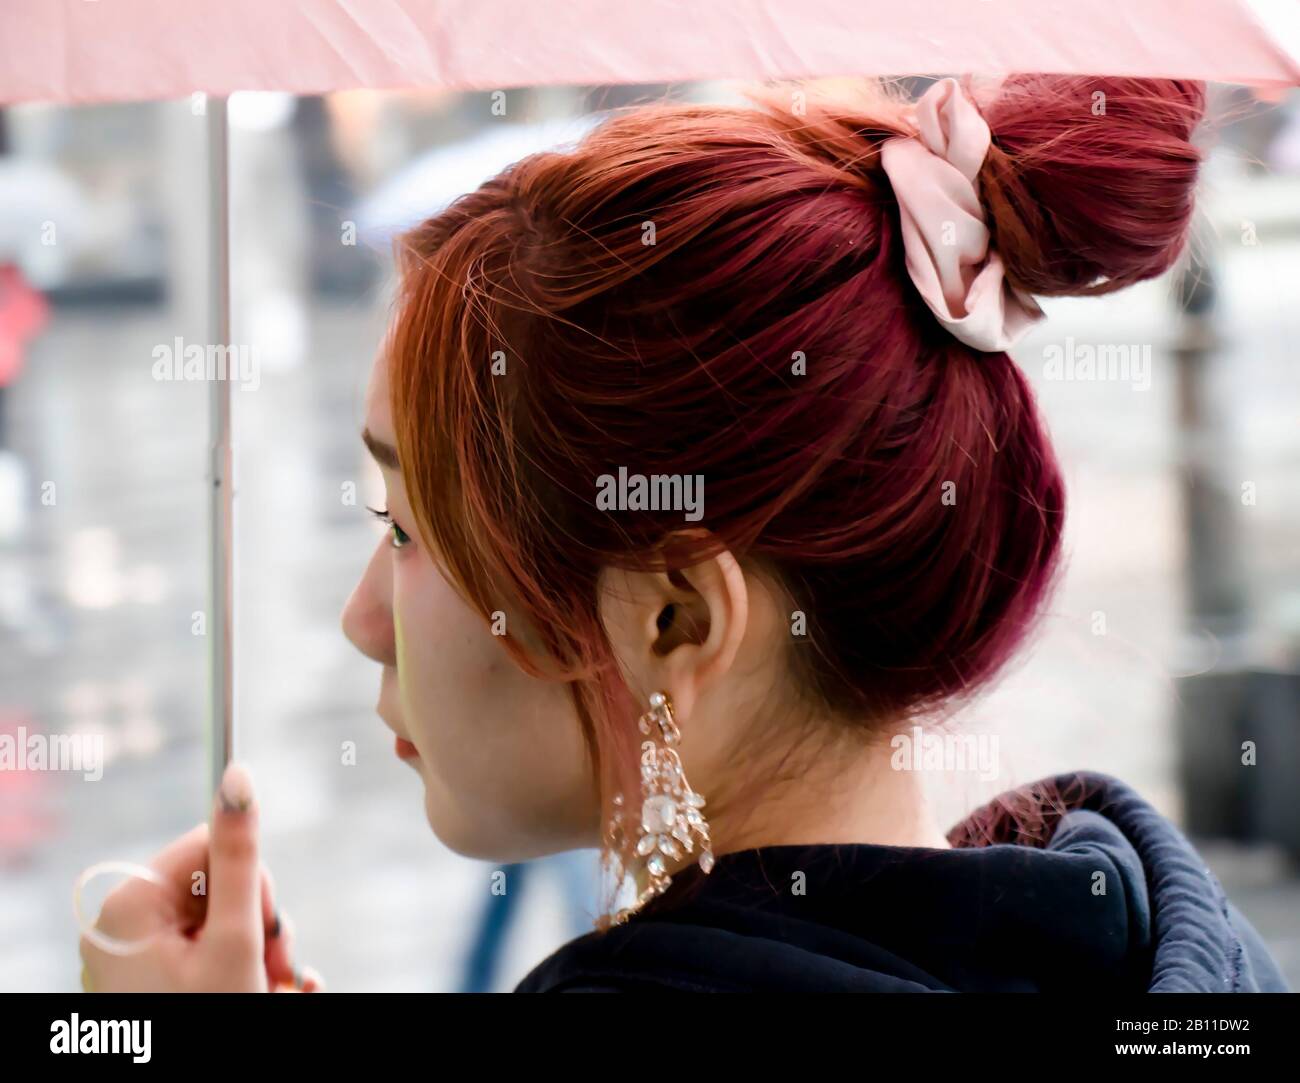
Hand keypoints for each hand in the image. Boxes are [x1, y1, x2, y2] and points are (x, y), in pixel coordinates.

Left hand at [79, 762, 323, 992]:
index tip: (262, 933)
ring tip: (266, 992)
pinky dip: (240, 971)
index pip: (214, 844)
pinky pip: (206, 951)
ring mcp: (134, 957)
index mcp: (130, 903)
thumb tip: (239, 774)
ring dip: (260, 953)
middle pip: (221, 885)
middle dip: (262, 926)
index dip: (254, 884)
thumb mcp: (237, 940)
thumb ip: (242, 856)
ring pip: (222, 920)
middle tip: (268, 973)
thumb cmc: (210, 1024)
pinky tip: (260, 996)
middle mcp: (123, 924)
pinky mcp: (148, 982)